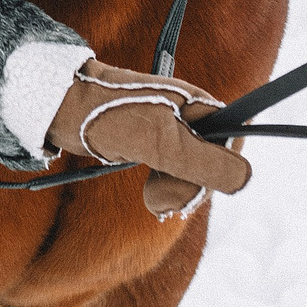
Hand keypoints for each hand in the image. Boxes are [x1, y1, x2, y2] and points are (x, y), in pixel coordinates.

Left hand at [45, 58, 250, 220]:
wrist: (60, 108)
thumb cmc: (107, 115)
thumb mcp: (159, 141)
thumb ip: (202, 160)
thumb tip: (245, 178)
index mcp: (197, 104)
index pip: (231, 143)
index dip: (218, 170)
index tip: (191, 186)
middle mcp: (188, 116)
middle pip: (213, 162)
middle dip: (191, 188)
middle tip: (159, 200)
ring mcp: (170, 131)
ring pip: (192, 173)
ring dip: (176, 193)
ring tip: (152, 201)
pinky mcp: (152, 145)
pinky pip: (173, 174)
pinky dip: (165, 190)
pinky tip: (151, 199)